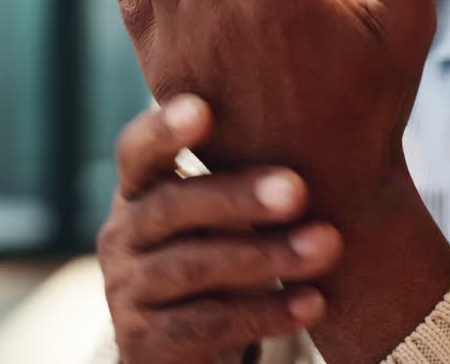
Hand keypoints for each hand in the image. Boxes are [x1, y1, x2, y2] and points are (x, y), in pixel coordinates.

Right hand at [97, 97, 343, 363]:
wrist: (182, 346)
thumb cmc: (216, 254)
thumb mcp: (218, 213)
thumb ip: (247, 176)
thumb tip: (327, 131)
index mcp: (139, 190)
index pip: (137, 152)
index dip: (163, 130)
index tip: (202, 109)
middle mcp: (122, 235)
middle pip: (172, 207)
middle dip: (238, 196)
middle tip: (298, 189)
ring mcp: (128, 291)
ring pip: (194, 267)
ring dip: (267, 256)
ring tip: (327, 245)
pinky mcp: (145, 343)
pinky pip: (208, 324)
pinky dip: (265, 312)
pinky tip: (313, 302)